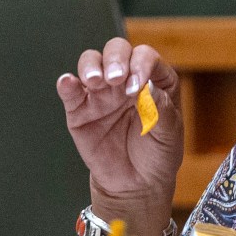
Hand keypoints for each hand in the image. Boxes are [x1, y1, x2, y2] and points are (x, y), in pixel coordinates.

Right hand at [58, 38, 183, 221]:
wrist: (135, 184)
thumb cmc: (157, 154)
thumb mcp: (169, 134)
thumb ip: (161, 109)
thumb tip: (149, 87)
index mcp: (153, 79)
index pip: (145, 57)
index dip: (141, 65)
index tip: (138, 86)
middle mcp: (125, 79)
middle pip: (116, 51)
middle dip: (115, 59)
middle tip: (116, 78)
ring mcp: (101, 93)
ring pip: (91, 63)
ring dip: (91, 66)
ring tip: (96, 82)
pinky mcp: (80, 110)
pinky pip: (71, 91)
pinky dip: (67, 84)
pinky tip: (68, 83)